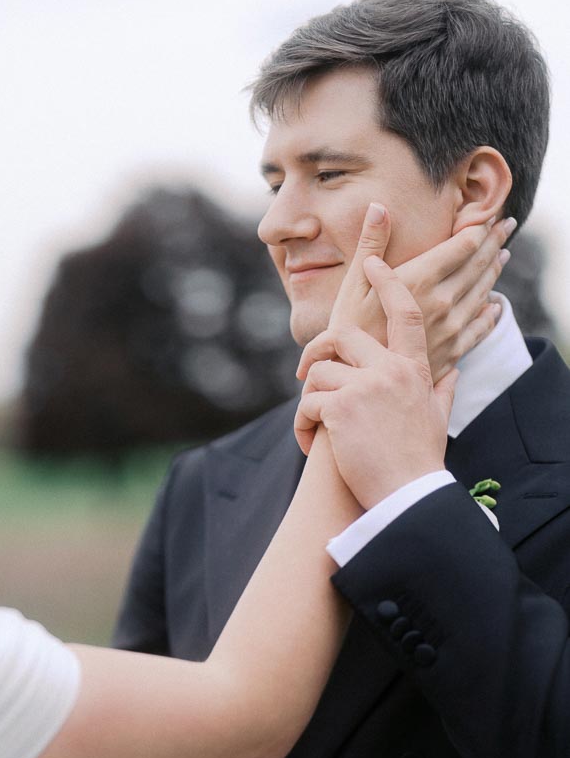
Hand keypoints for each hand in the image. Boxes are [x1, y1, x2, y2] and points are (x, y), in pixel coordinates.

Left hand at [293, 257, 456, 508]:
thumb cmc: (419, 461)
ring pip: (318, 373)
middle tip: (308, 378)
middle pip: (343, 338)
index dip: (388, 283)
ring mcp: (364, 387)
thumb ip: (443, 390)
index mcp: (413, 370)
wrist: (407, 495)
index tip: (373, 262)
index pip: (404, 314)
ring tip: (316, 430)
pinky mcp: (340, 408)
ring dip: (310, 401)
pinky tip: (311, 445)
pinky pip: (307, 404)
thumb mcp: (437, 418)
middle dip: (321, 356)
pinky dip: (303, 426)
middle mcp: (390, 371)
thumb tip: (454, 371)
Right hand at [297, 203, 511, 388]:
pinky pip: (480, 328)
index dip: (479, 226)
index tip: (489, 213)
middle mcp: (442, 302)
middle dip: (494, 241)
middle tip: (506, 226)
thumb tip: (379, 206)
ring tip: (501, 256)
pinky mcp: (452, 352)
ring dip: (494, 271)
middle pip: (479, 264)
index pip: (463, 244)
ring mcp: (451, 328)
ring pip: (483, 292)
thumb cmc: (348, 333)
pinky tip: (493, 306)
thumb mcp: (352, 285)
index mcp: (420, 280)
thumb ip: (370, 244)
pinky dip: (490, 313)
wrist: (359, 384)